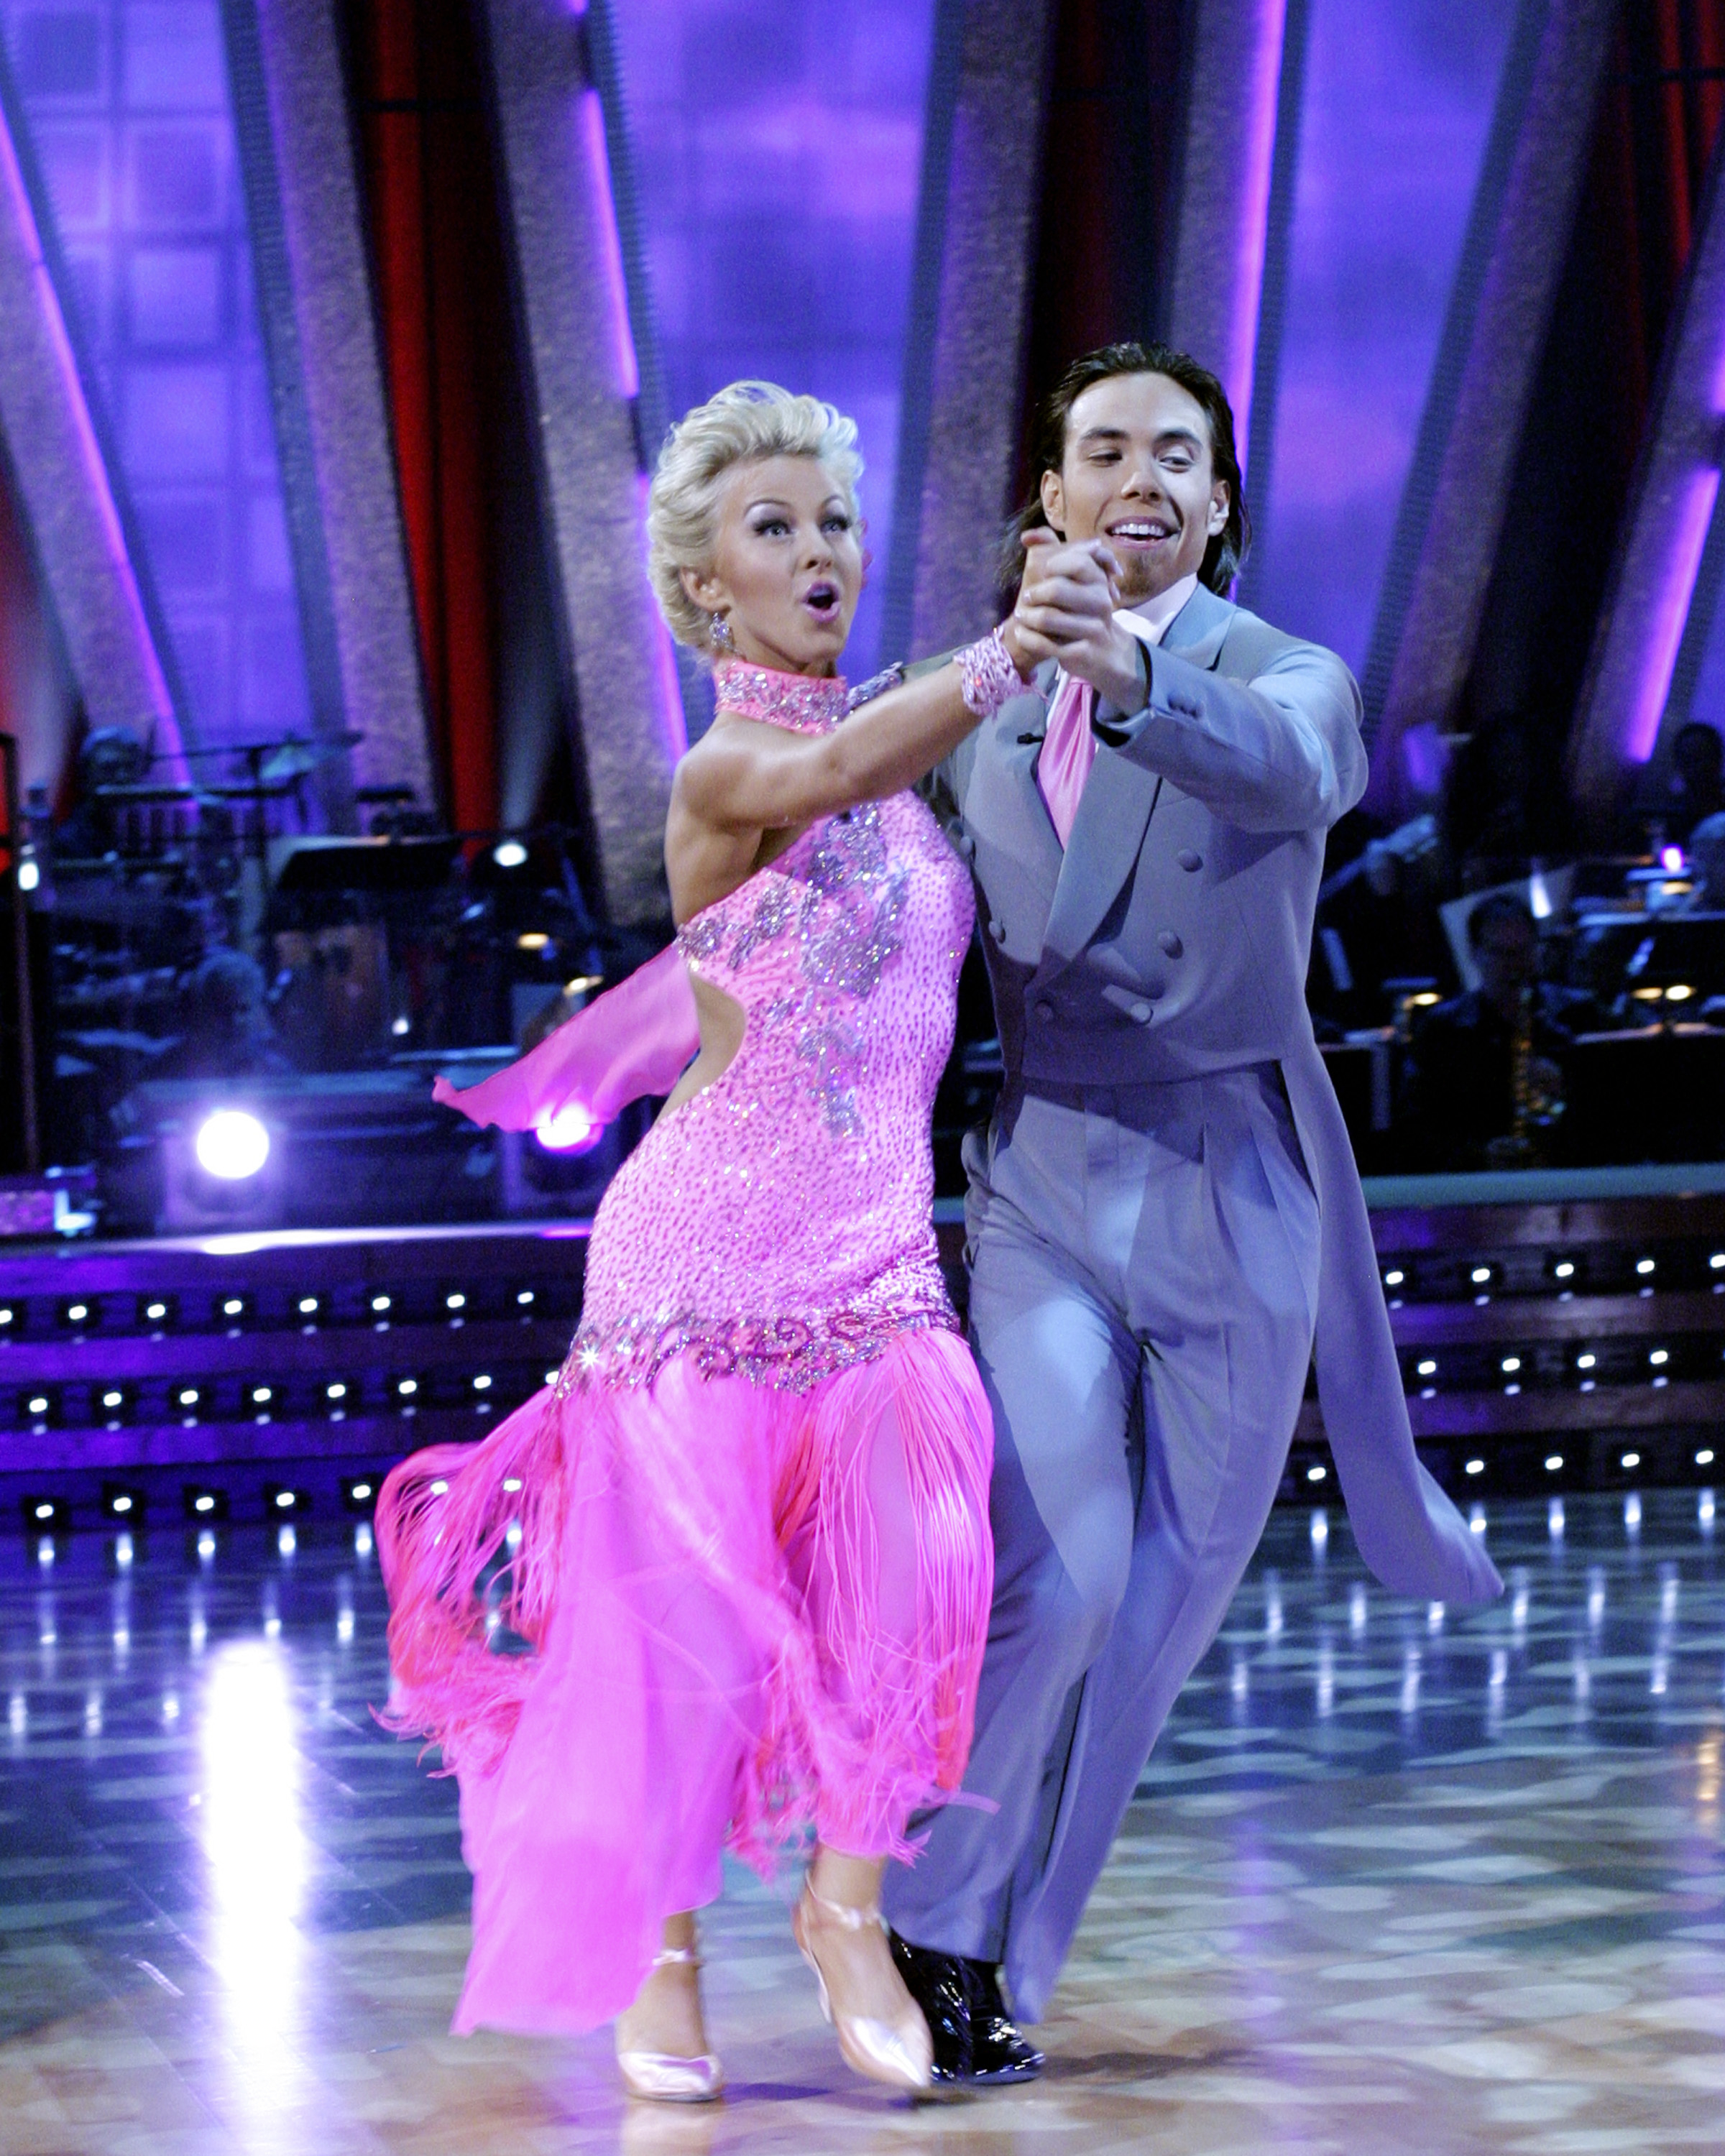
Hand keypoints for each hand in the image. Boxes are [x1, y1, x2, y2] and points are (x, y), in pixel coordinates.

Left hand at [1012, 529, 1146, 711]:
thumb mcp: (1076, 580)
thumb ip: (1052, 552)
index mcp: (1100, 581)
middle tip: (1026, 599)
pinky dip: (1027, 638)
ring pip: (1048, 618)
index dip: (1054, 565)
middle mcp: (1101, 603)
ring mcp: (1093, 629)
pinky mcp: (1083, 652)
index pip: (1078, 562)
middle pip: (1058, 589)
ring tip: (1021, 616)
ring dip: (1027, 617)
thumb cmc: (1083, 611)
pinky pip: (1046, 644)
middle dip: (1034, 594)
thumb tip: (1026, 536)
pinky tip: (1021, 634)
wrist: (1104, 654)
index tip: (1044, 572)